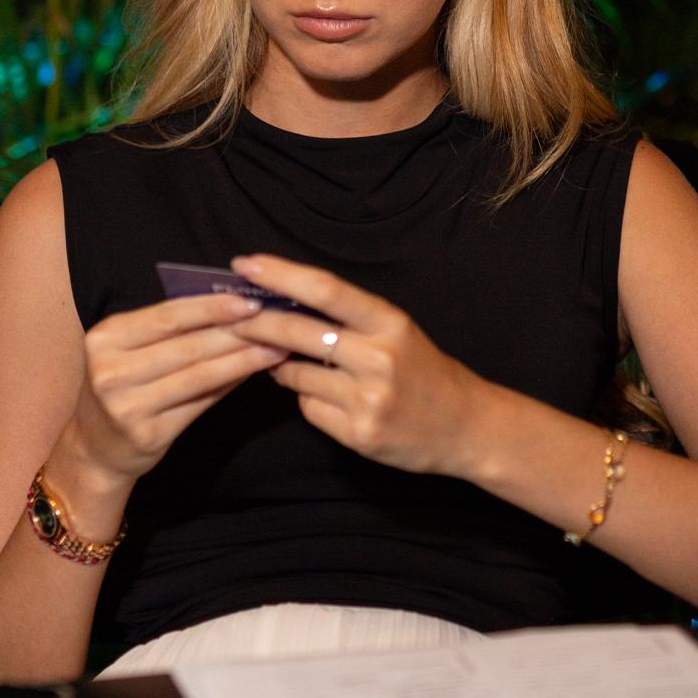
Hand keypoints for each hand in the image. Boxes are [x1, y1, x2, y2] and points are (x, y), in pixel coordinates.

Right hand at [64, 290, 283, 485]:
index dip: (210, 307)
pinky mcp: (148, 434)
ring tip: (274, 348)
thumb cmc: (121, 386)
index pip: (167, 316)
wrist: (95, 447)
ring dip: (242, 359)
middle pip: (187, 346)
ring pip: (199, 375)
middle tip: (274, 322)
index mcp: (105, 338)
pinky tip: (252, 373)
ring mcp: (128, 406)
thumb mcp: (128, 350)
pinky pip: (200, 403)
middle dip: (236, 333)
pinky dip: (230, 384)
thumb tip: (230, 306)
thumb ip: (170, 329)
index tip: (248, 300)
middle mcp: (111, 372)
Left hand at [228, 252, 489, 477]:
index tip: (246, 264)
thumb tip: (282, 305)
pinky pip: (309, 410)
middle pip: (298, 333)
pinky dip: (309, 402)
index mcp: (390, 322)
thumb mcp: (396, 332)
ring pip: (296, 376)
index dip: (282, 274)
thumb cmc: (423, 371)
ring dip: (283, 369)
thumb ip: (347, 320)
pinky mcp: (359, 434)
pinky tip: (331, 401)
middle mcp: (380, 358)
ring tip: (294, 366)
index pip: (326, 290)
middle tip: (231, 317)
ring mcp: (369, 399)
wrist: (466, 426)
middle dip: (256, 323)